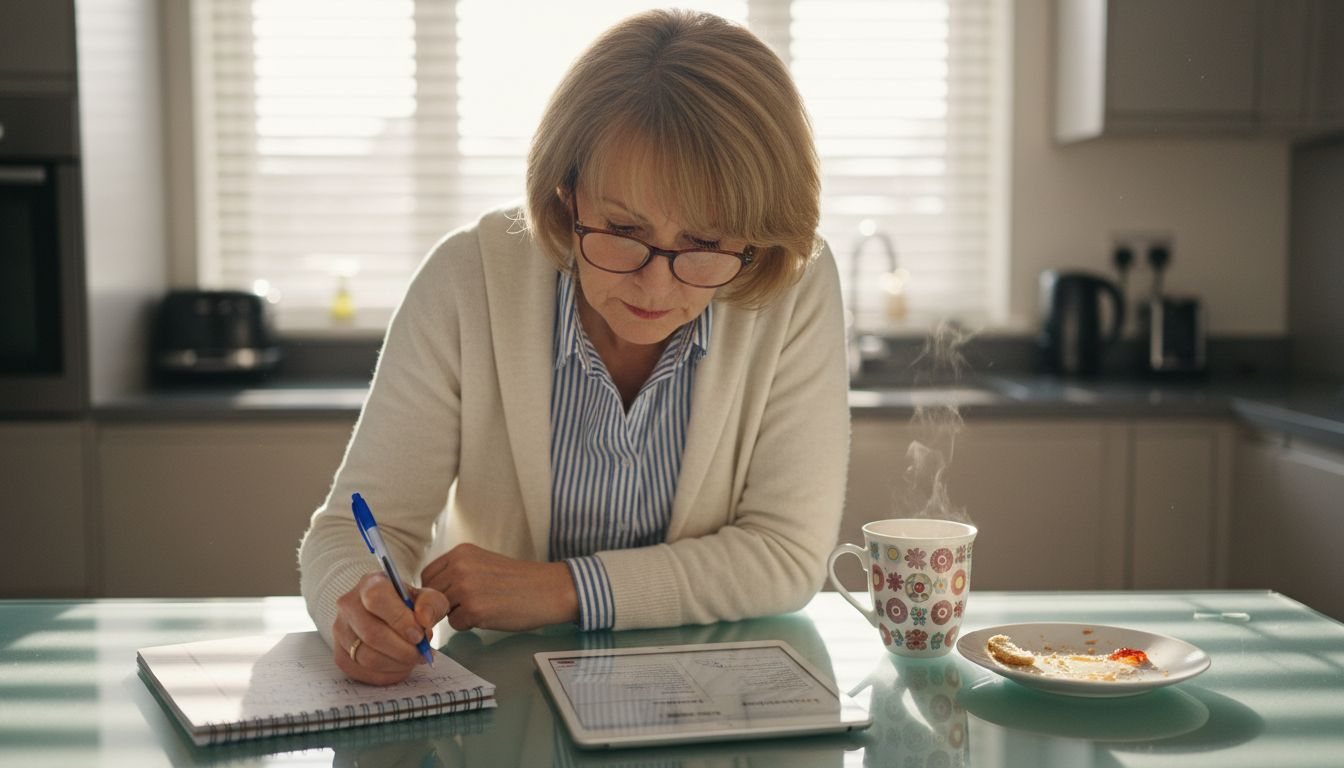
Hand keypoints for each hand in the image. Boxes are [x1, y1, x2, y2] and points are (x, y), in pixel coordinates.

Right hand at [332, 572, 447, 685]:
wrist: (389, 616)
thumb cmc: (408, 606)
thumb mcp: (427, 598)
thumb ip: (431, 604)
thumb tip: (423, 620)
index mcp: (370, 583)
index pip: (377, 599)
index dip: (399, 620)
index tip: (419, 635)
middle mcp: (349, 604)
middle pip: (372, 634)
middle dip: (403, 650)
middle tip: (421, 653)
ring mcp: (340, 630)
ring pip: (367, 657)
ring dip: (396, 664)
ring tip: (412, 659)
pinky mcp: (340, 654)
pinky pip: (361, 672)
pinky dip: (386, 675)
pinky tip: (399, 667)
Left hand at [420, 544, 578, 631]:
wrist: (548, 589)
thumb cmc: (517, 580)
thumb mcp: (482, 564)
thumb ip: (456, 573)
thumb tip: (428, 596)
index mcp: (461, 553)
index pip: (427, 576)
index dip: (435, 590)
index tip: (451, 597)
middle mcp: (460, 567)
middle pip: (429, 595)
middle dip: (444, 604)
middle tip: (470, 605)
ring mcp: (466, 588)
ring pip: (440, 611)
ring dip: (457, 614)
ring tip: (483, 607)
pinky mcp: (474, 610)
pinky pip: (455, 625)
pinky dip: (469, 625)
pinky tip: (489, 615)